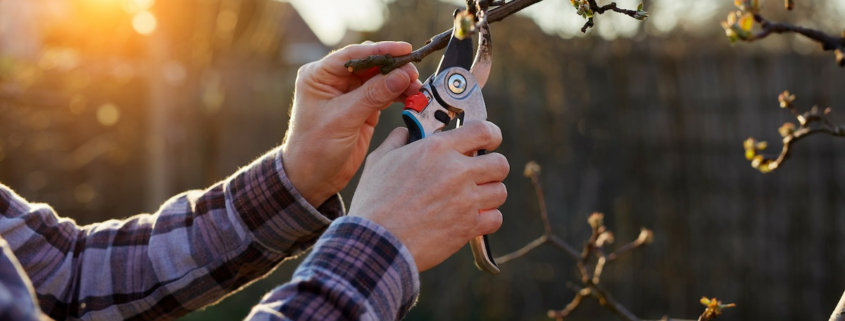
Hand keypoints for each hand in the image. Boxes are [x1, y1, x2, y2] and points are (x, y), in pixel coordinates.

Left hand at [282, 42, 422, 206]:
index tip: (404, 50)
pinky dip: (399, 95)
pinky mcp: (363, 109)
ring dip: (399, 82)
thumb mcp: (343, 119)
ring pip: (380, 80)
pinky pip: (385, 96)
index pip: (354, 55)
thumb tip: (401, 76)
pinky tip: (412, 96)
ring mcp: (350, 94)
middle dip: (394, 67)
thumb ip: (372, 96)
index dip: (381, 50)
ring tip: (417, 88)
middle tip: (414, 74)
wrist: (312, 179)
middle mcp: (335, 81)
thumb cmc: (315, 148)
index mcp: (319, 76)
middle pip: (370, 65)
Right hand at [349, 121, 508, 271]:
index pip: (484, 131)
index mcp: (437, 149)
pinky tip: (469, 219)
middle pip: (500, 163)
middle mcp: (456, 171)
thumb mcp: (379, 160)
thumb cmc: (374, 201)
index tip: (489, 143)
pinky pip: (495, 218)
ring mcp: (466, 200)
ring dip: (488, 195)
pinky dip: (486, 219)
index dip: (492, 135)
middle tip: (478, 176)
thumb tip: (406, 132)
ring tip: (470, 200)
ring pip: (499, 192)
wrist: (376, 242)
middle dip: (492, 169)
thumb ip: (397, 140)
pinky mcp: (469, 226)